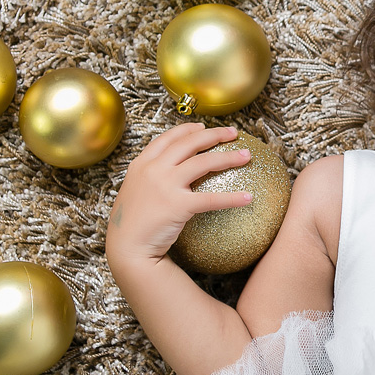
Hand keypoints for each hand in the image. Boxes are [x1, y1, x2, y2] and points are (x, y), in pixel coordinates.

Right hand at [106, 123, 253, 266]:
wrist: (126, 248)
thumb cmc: (133, 224)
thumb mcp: (135, 190)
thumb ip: (150, 177)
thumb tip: (171, 171)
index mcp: (141, 164)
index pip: (168, 138)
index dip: (187, 129)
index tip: (203, 125)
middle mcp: (153, 170)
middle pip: (189, 144)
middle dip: (214, 134)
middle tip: (233, 132)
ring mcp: (165, 186)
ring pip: (203, 163)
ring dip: (229, 157)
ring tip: (247, 156)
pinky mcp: (177, 205)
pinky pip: (211, 199)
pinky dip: (232, 198)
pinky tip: (248, 198)